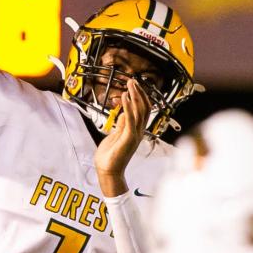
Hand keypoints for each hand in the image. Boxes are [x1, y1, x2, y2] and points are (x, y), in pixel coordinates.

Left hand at [94, 78, 151, 197]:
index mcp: (136, 131)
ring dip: (135, 96)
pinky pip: (131, 119)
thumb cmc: (110, 156)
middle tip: (132, 81)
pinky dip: (128, 106)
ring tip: (130, 85)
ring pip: (140, 111)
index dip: (139, 97)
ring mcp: (135, 135)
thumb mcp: (116, 135)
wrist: (108, 171)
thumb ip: (122, 124)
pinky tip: (124, 97)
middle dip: (139, 93)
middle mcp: (138, 132)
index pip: (143, 110)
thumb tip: (123, 113)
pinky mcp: (128, 138)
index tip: (133, 86)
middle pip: (144, 108)